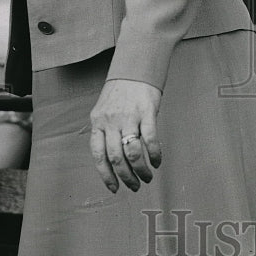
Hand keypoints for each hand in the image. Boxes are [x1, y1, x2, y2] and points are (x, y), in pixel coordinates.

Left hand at [89, 78, 161, 192]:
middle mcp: (111, 121)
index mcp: (97, 122)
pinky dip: (154, 155)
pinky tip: (157, 161)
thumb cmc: (120, 92)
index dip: (106, 175)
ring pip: (133, 152)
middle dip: (126, 177)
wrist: (135, 67)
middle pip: (116, 157)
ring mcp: (129, 116)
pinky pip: (150, 139)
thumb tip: (111, 160)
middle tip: (135, 186)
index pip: (98, 155)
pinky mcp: (147, 111)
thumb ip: (105, 132)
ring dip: (141, 170)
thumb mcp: (104, 110)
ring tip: (147, 177)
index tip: (114, 188)